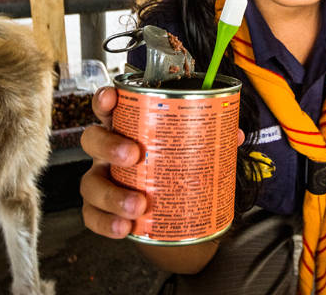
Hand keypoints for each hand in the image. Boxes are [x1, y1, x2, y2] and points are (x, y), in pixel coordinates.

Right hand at [79, 86, 246, 239]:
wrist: (168, 207)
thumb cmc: (172, 165)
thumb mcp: (188, 149)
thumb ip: (209, 140)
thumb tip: (234, 134)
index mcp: (127, 128)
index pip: (108, 107)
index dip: (104, 99)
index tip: (112, 98)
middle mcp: (107, 152)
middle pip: (92, 140)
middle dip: (109, 145)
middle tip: (135, 155)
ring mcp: (101, 180)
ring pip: (90, 183)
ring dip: (112, 194)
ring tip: (139, 205)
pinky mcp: (100, 210)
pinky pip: (92, 216)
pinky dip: (107, 223)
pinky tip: (126, 227)